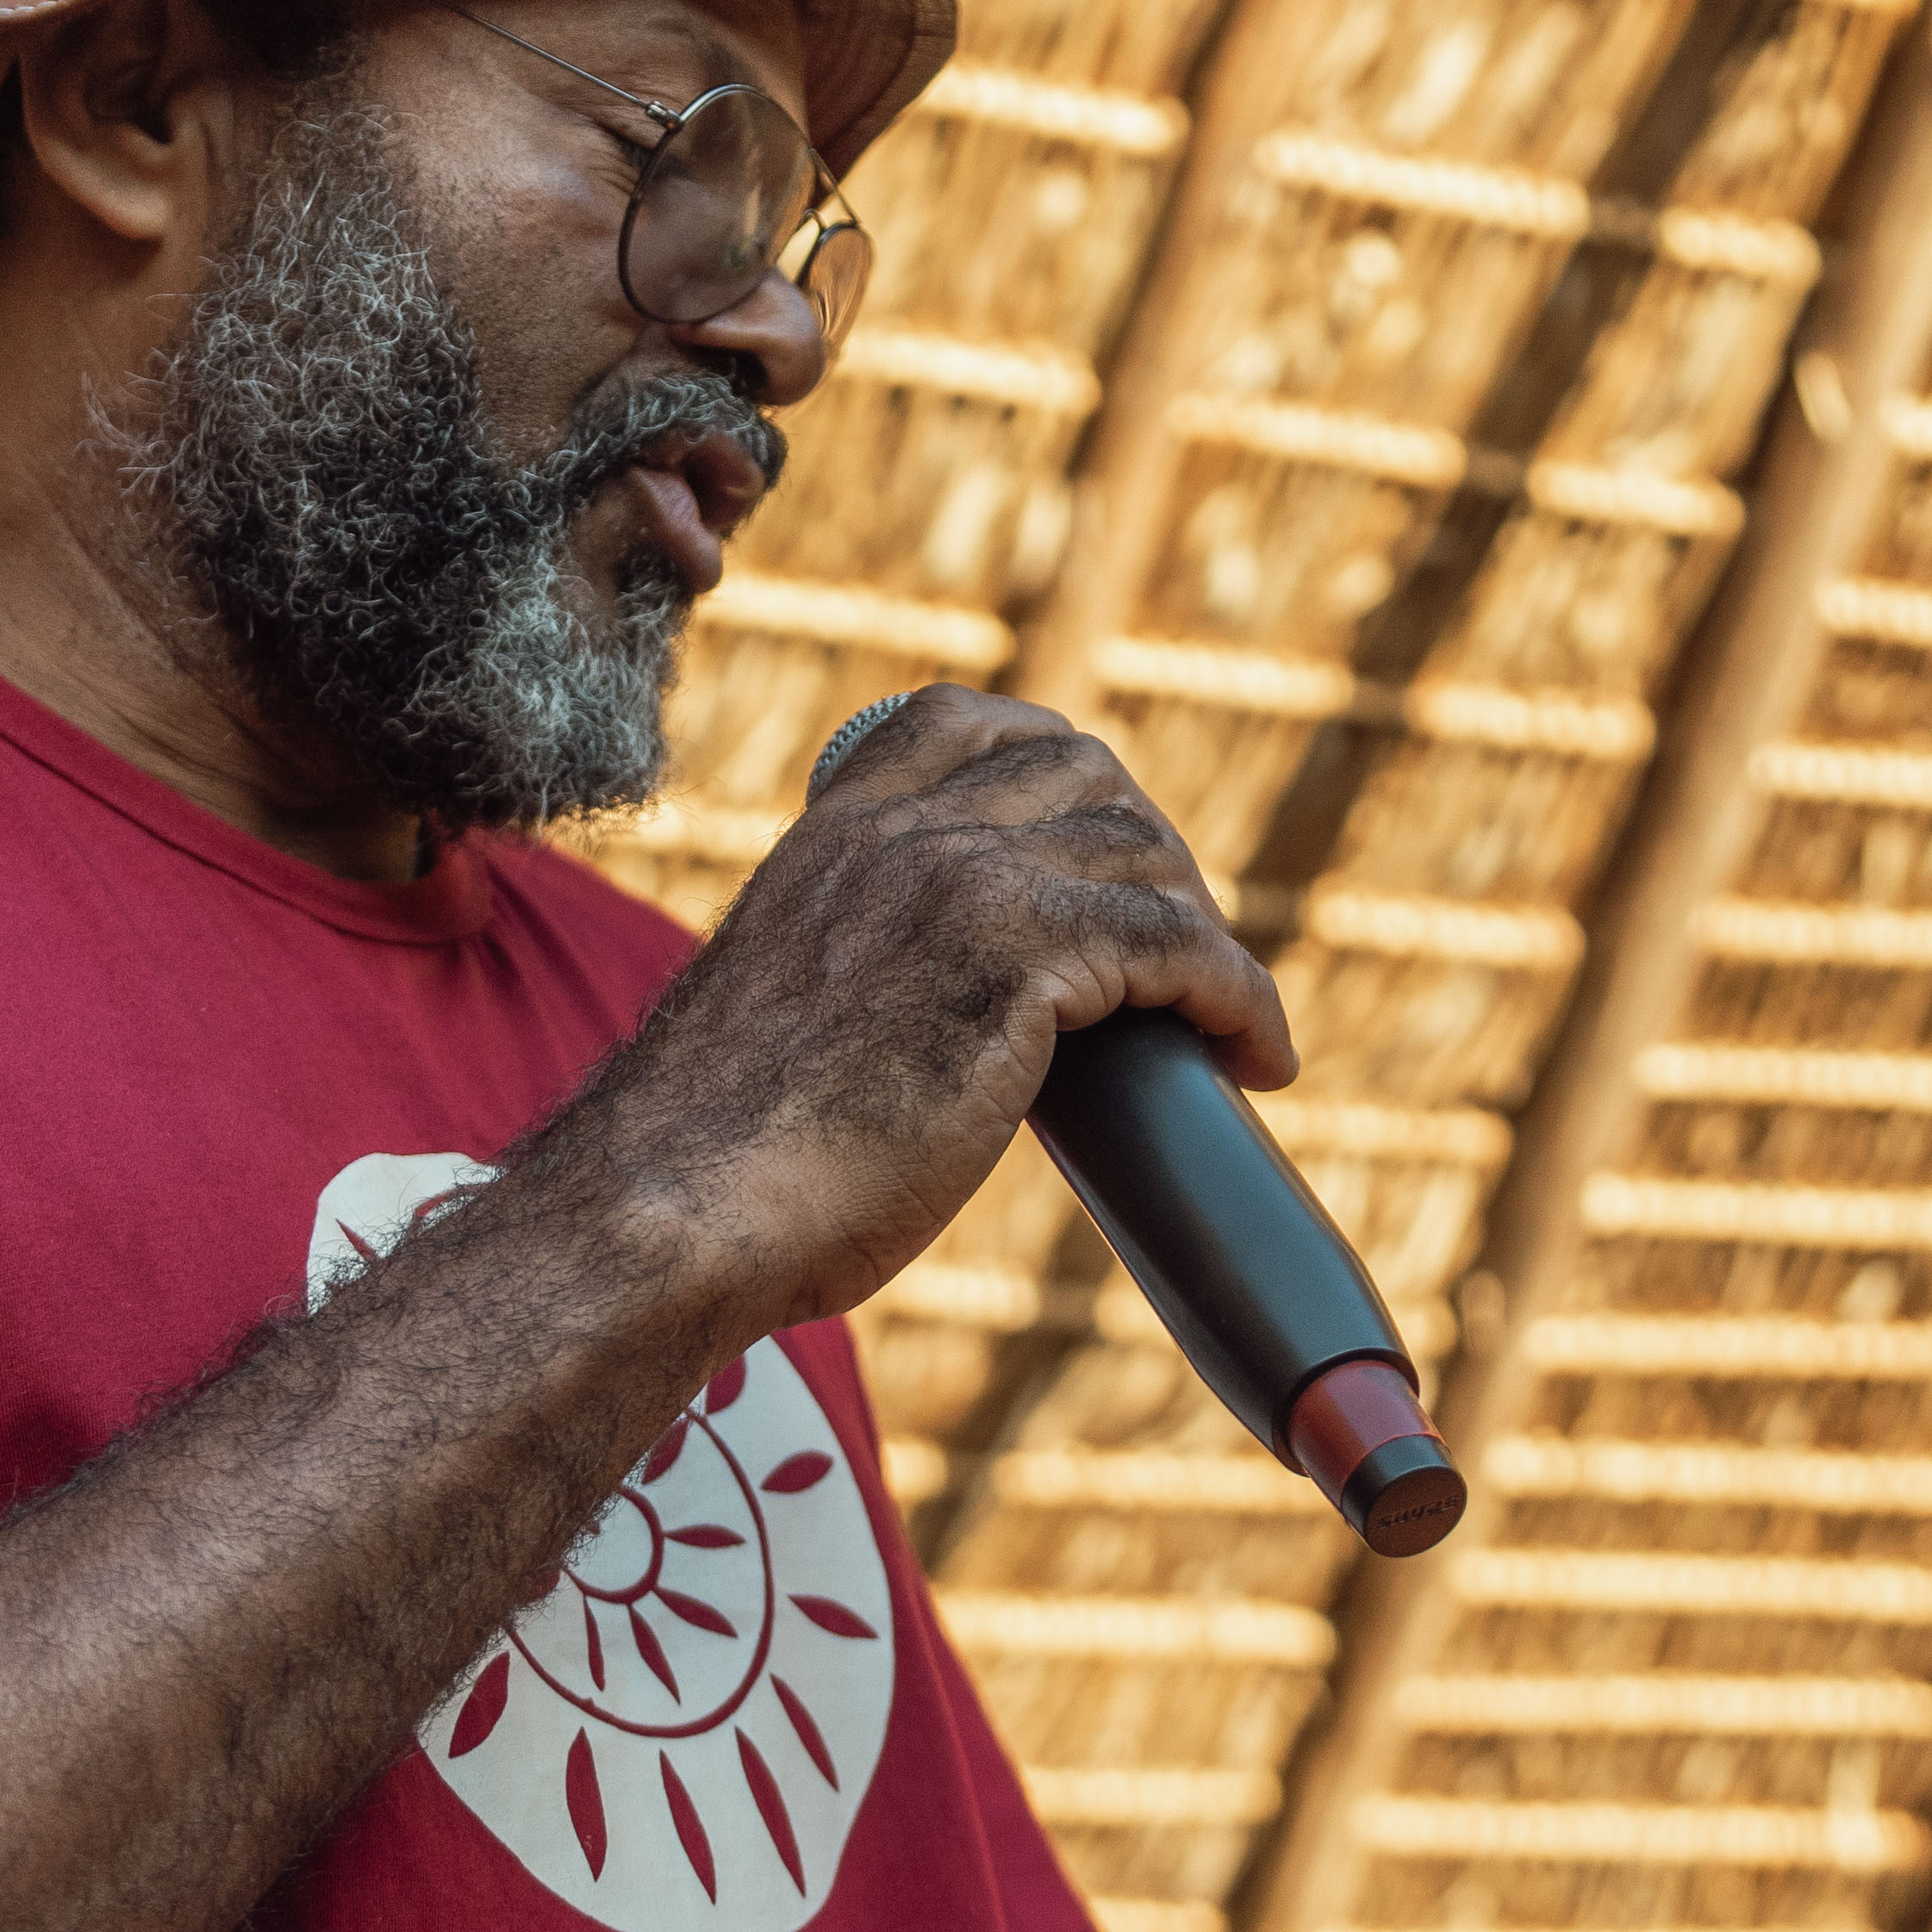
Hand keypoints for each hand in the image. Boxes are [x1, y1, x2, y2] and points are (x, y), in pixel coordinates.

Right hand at [558, 690, 1293, 1330]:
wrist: (673, 1207)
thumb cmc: (714, 1163)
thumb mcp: (778, 1019)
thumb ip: (843, 982)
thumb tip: (901, 1042)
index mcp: (829, 838)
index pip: (958, 723)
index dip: (1054, 763)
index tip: (1098, 837)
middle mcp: (896, 834)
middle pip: (1082, 774)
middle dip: (1150, 851)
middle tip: (1180, 953)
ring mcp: (958, 882)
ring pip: (1141, 854)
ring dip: (1202, 928)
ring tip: (1220, 1014)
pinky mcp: (1016, 959)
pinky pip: (1181, 948)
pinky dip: (1240, 997)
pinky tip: (1257, 1057)